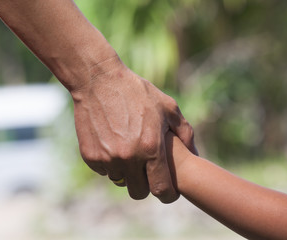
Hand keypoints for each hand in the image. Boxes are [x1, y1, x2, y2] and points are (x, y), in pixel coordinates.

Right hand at [72, 57, 196, 202]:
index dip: (168, 195)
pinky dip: (109, 163)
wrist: (99, 81)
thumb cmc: (137, 92)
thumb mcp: (168, 107)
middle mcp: (129, 158)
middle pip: (138, 193)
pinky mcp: (90, 156)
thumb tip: (196, 155)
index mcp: (151, 148)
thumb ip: (185, 133)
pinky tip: (112, 143)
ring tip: (128, 150)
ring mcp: (107, 158)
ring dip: (126, 172)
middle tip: (146, 171)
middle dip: (145, 185)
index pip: (162, 190)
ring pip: (120, 181)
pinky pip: (103, 171)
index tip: (168, 191)